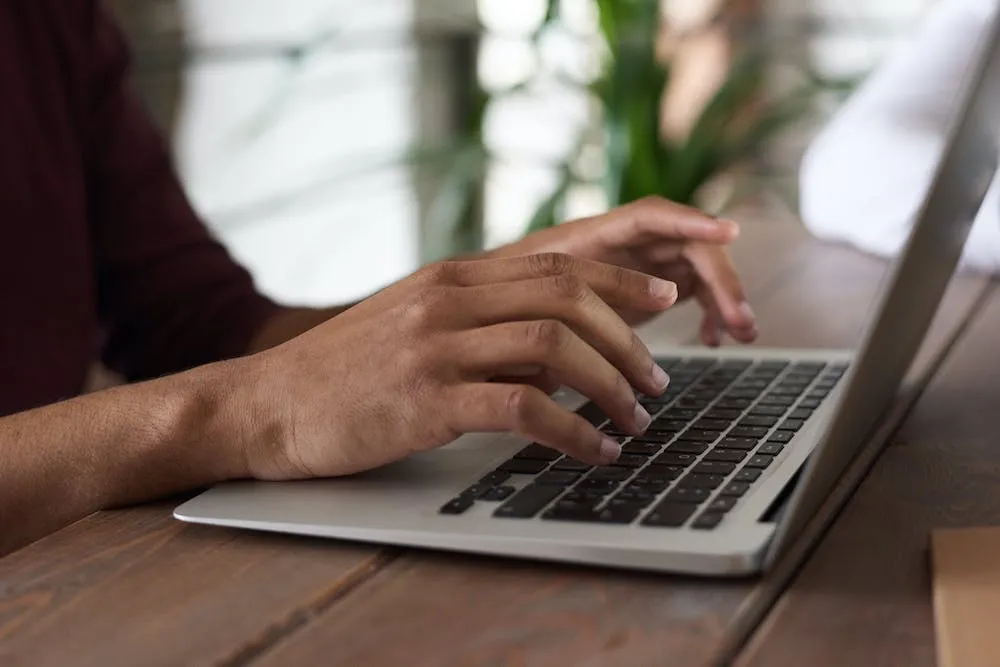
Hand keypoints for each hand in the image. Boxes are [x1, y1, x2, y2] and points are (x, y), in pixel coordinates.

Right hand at [238, 253, 677, 479]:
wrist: (266, 404)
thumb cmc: (345, 373)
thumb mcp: (415, 326)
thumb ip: (482, 325)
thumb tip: (557, 352)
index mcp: (451, 277)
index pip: (557, 264)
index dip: (621, 279)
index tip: (663, 298)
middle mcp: (449, 300)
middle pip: (568, 298)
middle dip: (628, 339)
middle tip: (657, 380)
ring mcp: (436, 346)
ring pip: (554, 347)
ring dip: (610, 385)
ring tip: (635, 419)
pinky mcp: (425, 399)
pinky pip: (523, 409)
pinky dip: (573, 431)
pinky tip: (595, 452)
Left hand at [490, 196, 756, 346]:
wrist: (490, 310)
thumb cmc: (499, 302)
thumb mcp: (520, 307)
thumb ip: (553, 310)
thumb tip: (582, 333)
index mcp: (591, 236)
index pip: (649, 216)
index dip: (690, 220)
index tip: (728, 234)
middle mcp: (622, 243)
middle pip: (687, 245)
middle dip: (721, 279)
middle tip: (741, 320)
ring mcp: (638, 263)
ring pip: (697, 269)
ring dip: (724, 297)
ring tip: (741, 333)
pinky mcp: (647, 287)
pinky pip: (691, 291)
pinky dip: (707, 312)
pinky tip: (714, 339)